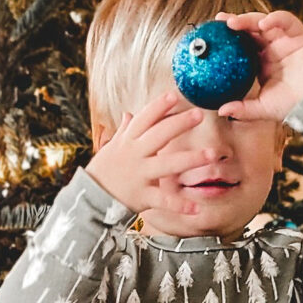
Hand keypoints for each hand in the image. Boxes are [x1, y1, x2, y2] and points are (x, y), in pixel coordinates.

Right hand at [86, 90, 218, 215]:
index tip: (174, 95)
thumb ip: (124, 131)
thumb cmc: (104, 172)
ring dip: (191, 159)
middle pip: (160, 135)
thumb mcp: (112, 148)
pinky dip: (180, 205)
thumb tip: (129, 114)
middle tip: (200, 115)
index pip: (145, 119)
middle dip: (180, 124)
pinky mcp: (143, 196)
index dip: (159, 106)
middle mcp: (135, 155)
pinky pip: (164, 200)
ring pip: (168, 165)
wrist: (91, 199)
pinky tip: (196, 208)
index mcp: (128, 141)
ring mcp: (140, 175)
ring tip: (212, 154)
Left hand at [214, 10, 302, 121]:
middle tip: (220, 22)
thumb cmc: (290, 106)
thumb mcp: (261, 108)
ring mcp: (285, 40)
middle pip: (251, 30)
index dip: (230, 39)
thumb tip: (221, 110)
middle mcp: (272, 49)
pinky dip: (275, 19)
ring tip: (234, 23)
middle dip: (235, 23)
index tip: (214, 36)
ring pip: (265, 23)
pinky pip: (285, 21)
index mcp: (262, 62)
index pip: (243, 46)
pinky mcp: (299, 35)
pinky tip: (263, 25)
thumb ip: (242, 108)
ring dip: (249, 20)